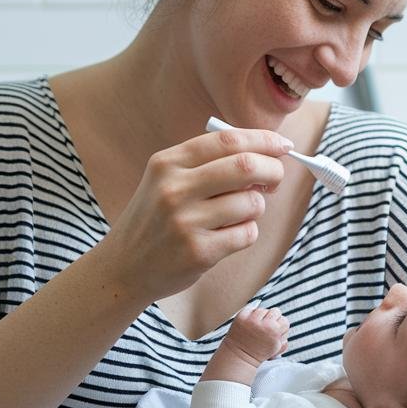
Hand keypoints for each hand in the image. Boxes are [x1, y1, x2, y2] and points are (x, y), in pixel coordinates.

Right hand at [95, 127, 292, 303]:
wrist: (124, 267)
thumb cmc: (155, 220)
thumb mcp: (166, 180)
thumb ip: (208, 163)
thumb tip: (266, 154)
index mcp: (167, 163)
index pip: (227, 140)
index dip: (263, 140)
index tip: (283, 145)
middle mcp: (174, 188)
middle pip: (246, 166)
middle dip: (273, 170)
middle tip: (275, 179)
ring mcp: (185, 222)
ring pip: (251, 202)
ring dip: (257, 206)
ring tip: (239, 214)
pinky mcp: (198, 252)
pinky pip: (247, 234)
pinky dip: (247, 232)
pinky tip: (228, 236)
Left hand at [223, 306, 289, 363]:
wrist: (240, 356)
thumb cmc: (259, 352)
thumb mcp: (277, 348)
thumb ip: (284, 336)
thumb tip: (283, 322)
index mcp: (274, 331)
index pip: (284, 320)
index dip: (280, 327)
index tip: (275, 331)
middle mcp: (264, 324)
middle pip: (275, 311)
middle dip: (272, 319)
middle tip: (266, 327)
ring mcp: (251, 319)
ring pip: (263, 309)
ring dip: (261, 316)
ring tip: (256, 326)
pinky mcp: (241, 316)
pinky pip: (250, 308)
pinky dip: (250, 314)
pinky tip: (249, 323)